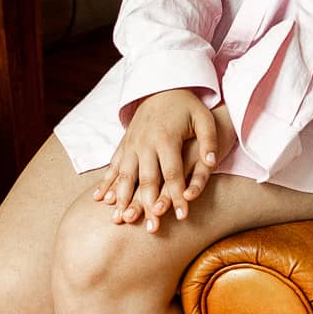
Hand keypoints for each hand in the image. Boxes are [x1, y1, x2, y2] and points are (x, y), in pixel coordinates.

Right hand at [93, 88, 220, 232]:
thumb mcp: (203, 118)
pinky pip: (113, 166)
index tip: (182, 216)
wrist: (161, 85)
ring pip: (125, 176)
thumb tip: (211, 162)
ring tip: (121, 220)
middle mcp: (145, 143)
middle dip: (148, 205)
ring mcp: (131, 144)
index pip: (173, 173)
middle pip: (146, 180)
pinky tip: (101, 200)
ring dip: (122, 199)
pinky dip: (106, 183)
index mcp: (166, 138)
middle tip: (151, 228)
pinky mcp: (123, 144)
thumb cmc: (187, 107)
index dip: (177, 195)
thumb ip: (209, 141)